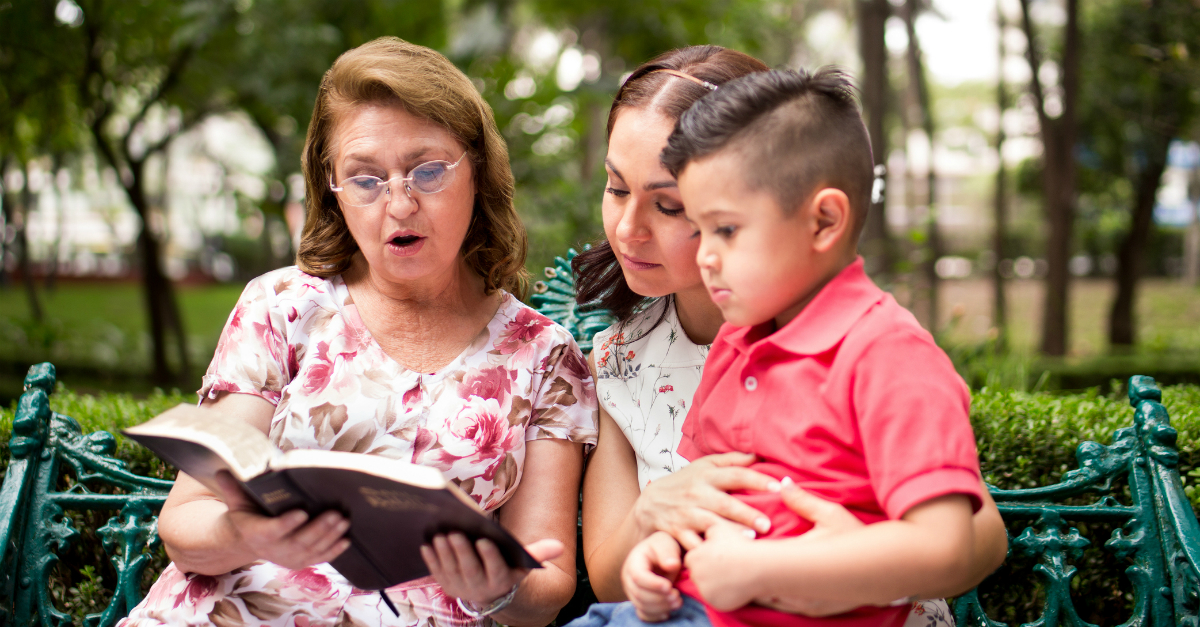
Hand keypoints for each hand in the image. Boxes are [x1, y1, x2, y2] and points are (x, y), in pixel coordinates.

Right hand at [214, 472, 349, 569]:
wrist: (249, 541)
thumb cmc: (247, 515)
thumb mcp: (237, 502)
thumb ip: (232, 488)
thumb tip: (221, 471)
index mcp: (256, 533)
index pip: (272, 530)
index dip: (286, 524)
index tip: (302, 512)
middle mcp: (273, 549)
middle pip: (298, 542)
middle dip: (318, 529)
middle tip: (336, 514)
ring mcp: (288, 558)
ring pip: (311, 550)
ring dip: (330, 537)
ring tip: (344, 521)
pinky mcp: (300, 562)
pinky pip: (318, 558)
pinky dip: (333, 551)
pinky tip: (346, 540)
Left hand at [421, 533, 562, 606]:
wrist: (489, 591)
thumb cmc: (507, 568)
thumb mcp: (523, 564)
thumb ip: (538, 553)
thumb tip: (559, 546)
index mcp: (500, 580)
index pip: (495, 568)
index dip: (489, 555)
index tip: (485, 540)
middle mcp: (480, 587)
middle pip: (469, 569)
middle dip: (461, 551)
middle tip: (455, 533)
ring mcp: (460, 587)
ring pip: (450, 570)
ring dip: (444, 553)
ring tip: (440, 534)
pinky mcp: (445, 585)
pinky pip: (436, 572)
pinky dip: (431, 559)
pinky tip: (427, 544)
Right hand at [622, 531, 682, 621]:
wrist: (663, 554)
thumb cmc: (664, 546)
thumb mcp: (666, 543)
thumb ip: (668, 552)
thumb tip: (671, 565)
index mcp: (634, 562)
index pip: (638, 577)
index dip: (653, 584)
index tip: (669, 586)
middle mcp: (629, 579)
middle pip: (639, 594)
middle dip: (659, 598)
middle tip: (677, 596)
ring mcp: (633, 592)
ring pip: (642, 606)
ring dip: (660, 607)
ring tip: (677, 602)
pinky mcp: (640, 602)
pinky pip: (643, 614)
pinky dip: (655, 616)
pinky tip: (668, 612)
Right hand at [635, 452, 778, 548]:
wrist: (648, 505)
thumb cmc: (684, 484)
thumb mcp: (703, 467)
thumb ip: (730, 461)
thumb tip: (757, 454)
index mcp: (706, 476)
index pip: (735, 475)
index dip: (757, 480)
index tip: (778, 487)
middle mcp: (696, 494)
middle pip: (725, 503)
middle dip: (746, 513)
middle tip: (767, 523)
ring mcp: (686, 514)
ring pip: (709, 523)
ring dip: (729, 531)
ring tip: (749, 540)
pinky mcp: (677, 532)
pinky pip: (692, 543)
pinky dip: (705, 550)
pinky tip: (720, 557)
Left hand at [682, 521, 757, 611]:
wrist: (759, 566)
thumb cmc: (740, 545)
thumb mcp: (720, 530)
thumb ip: (706, 534)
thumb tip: (704, 537)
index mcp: (694, 558)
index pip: (692, 560)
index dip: (704, 558)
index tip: (717, 557)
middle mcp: (696, 576)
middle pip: (697, 575)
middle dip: (707, 572)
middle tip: (725, 568)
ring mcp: (705, 592)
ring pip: (707, 588)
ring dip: (716, 584)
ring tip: (733, 576)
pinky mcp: (716, 604)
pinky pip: (717, 600)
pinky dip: (724, 596)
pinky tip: (736, 586)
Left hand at [752, 481, 865, 616]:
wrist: (886, 570)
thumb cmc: (858, 539)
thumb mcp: (832, 515)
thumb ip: (803, 501)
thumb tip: (782, 484)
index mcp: (797, 562)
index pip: (759, 561)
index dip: (748, 553)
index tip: (743, 542)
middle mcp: (797, 589)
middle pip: (759, 585)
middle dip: (752, 570)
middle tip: (746, 557)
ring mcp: (804, 604)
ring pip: (769, 599)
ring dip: (763, 585)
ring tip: (759, 570)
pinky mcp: (812, 612)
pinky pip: (783, 607)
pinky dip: (776, 595)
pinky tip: (778, 582)